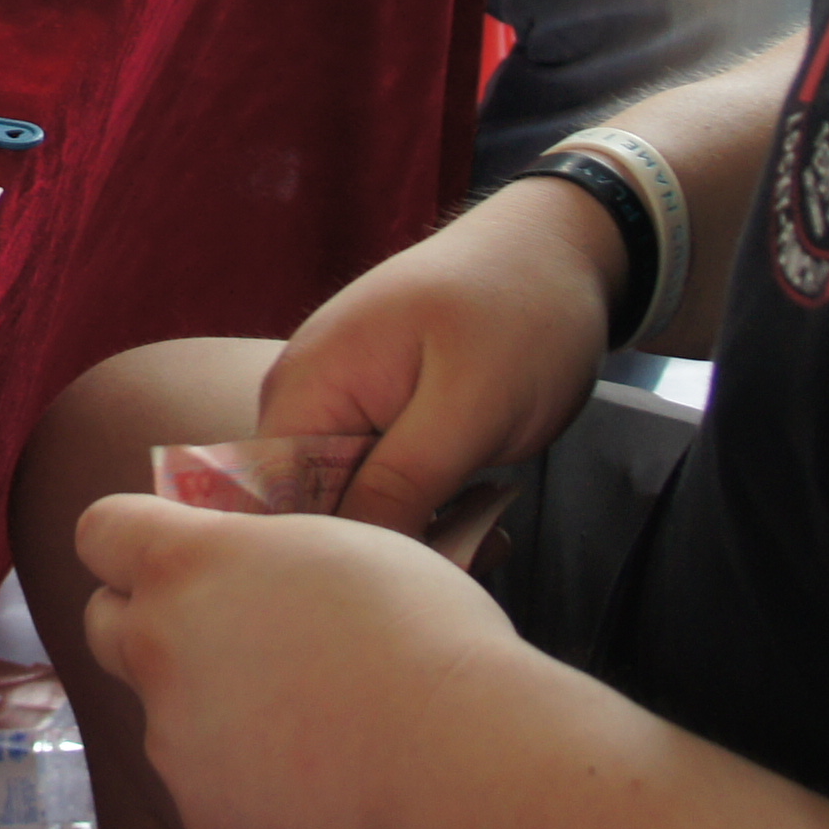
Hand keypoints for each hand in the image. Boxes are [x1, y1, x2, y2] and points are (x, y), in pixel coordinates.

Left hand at [73, 494, 521, 828]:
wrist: (457, 766)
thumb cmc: (424, 637)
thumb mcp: (342, 547)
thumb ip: (262, 554)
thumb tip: (247, 570)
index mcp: (187, 566)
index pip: (100, 531)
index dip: (130, 541)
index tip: (172, 554)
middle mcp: (157, 649)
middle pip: (105, 623)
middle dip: (147, 622)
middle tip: (228, 635)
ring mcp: (172, 741)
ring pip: (163, 713)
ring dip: (207, 709)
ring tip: (308, 721)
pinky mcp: (201, 818)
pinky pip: (206, 786)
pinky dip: (244, 781)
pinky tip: (319, 782)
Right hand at [254, 197, 618, 536]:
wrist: (560, 248)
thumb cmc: (519, 313)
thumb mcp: (469, 407)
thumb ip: (399, 482)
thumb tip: (343, 558)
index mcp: (304, 389)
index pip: (268, 507)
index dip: (326, 558)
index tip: (409, 580)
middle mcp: (303, 400)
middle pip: (308, 514)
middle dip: (379, 552)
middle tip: (469, 558)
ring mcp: (338, 407)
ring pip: (349, 508)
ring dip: (411, 536)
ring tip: (487, 540)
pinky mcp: (374, 418)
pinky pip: (377, 487)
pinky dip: (424, 511)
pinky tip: (478, 516)